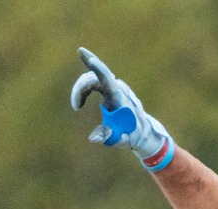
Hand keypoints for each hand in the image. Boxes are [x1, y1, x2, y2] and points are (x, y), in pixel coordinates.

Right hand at [70, 47, 174, 169]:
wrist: (142, 131)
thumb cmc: (132, 135)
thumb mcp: (121, 139)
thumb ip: (109, 137)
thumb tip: (94, 138)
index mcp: (119, 97)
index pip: (108, 79)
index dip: (99, 69)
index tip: (91, 60)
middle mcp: (116, 88)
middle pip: (93, 77)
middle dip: (80, 88)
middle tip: (76, 106)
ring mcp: (112, 87)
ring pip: (91, 78)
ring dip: (80, 90)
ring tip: (77, 106)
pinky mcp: (108, 89)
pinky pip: (93, 80)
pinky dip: (83, 88)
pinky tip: (79, 102)